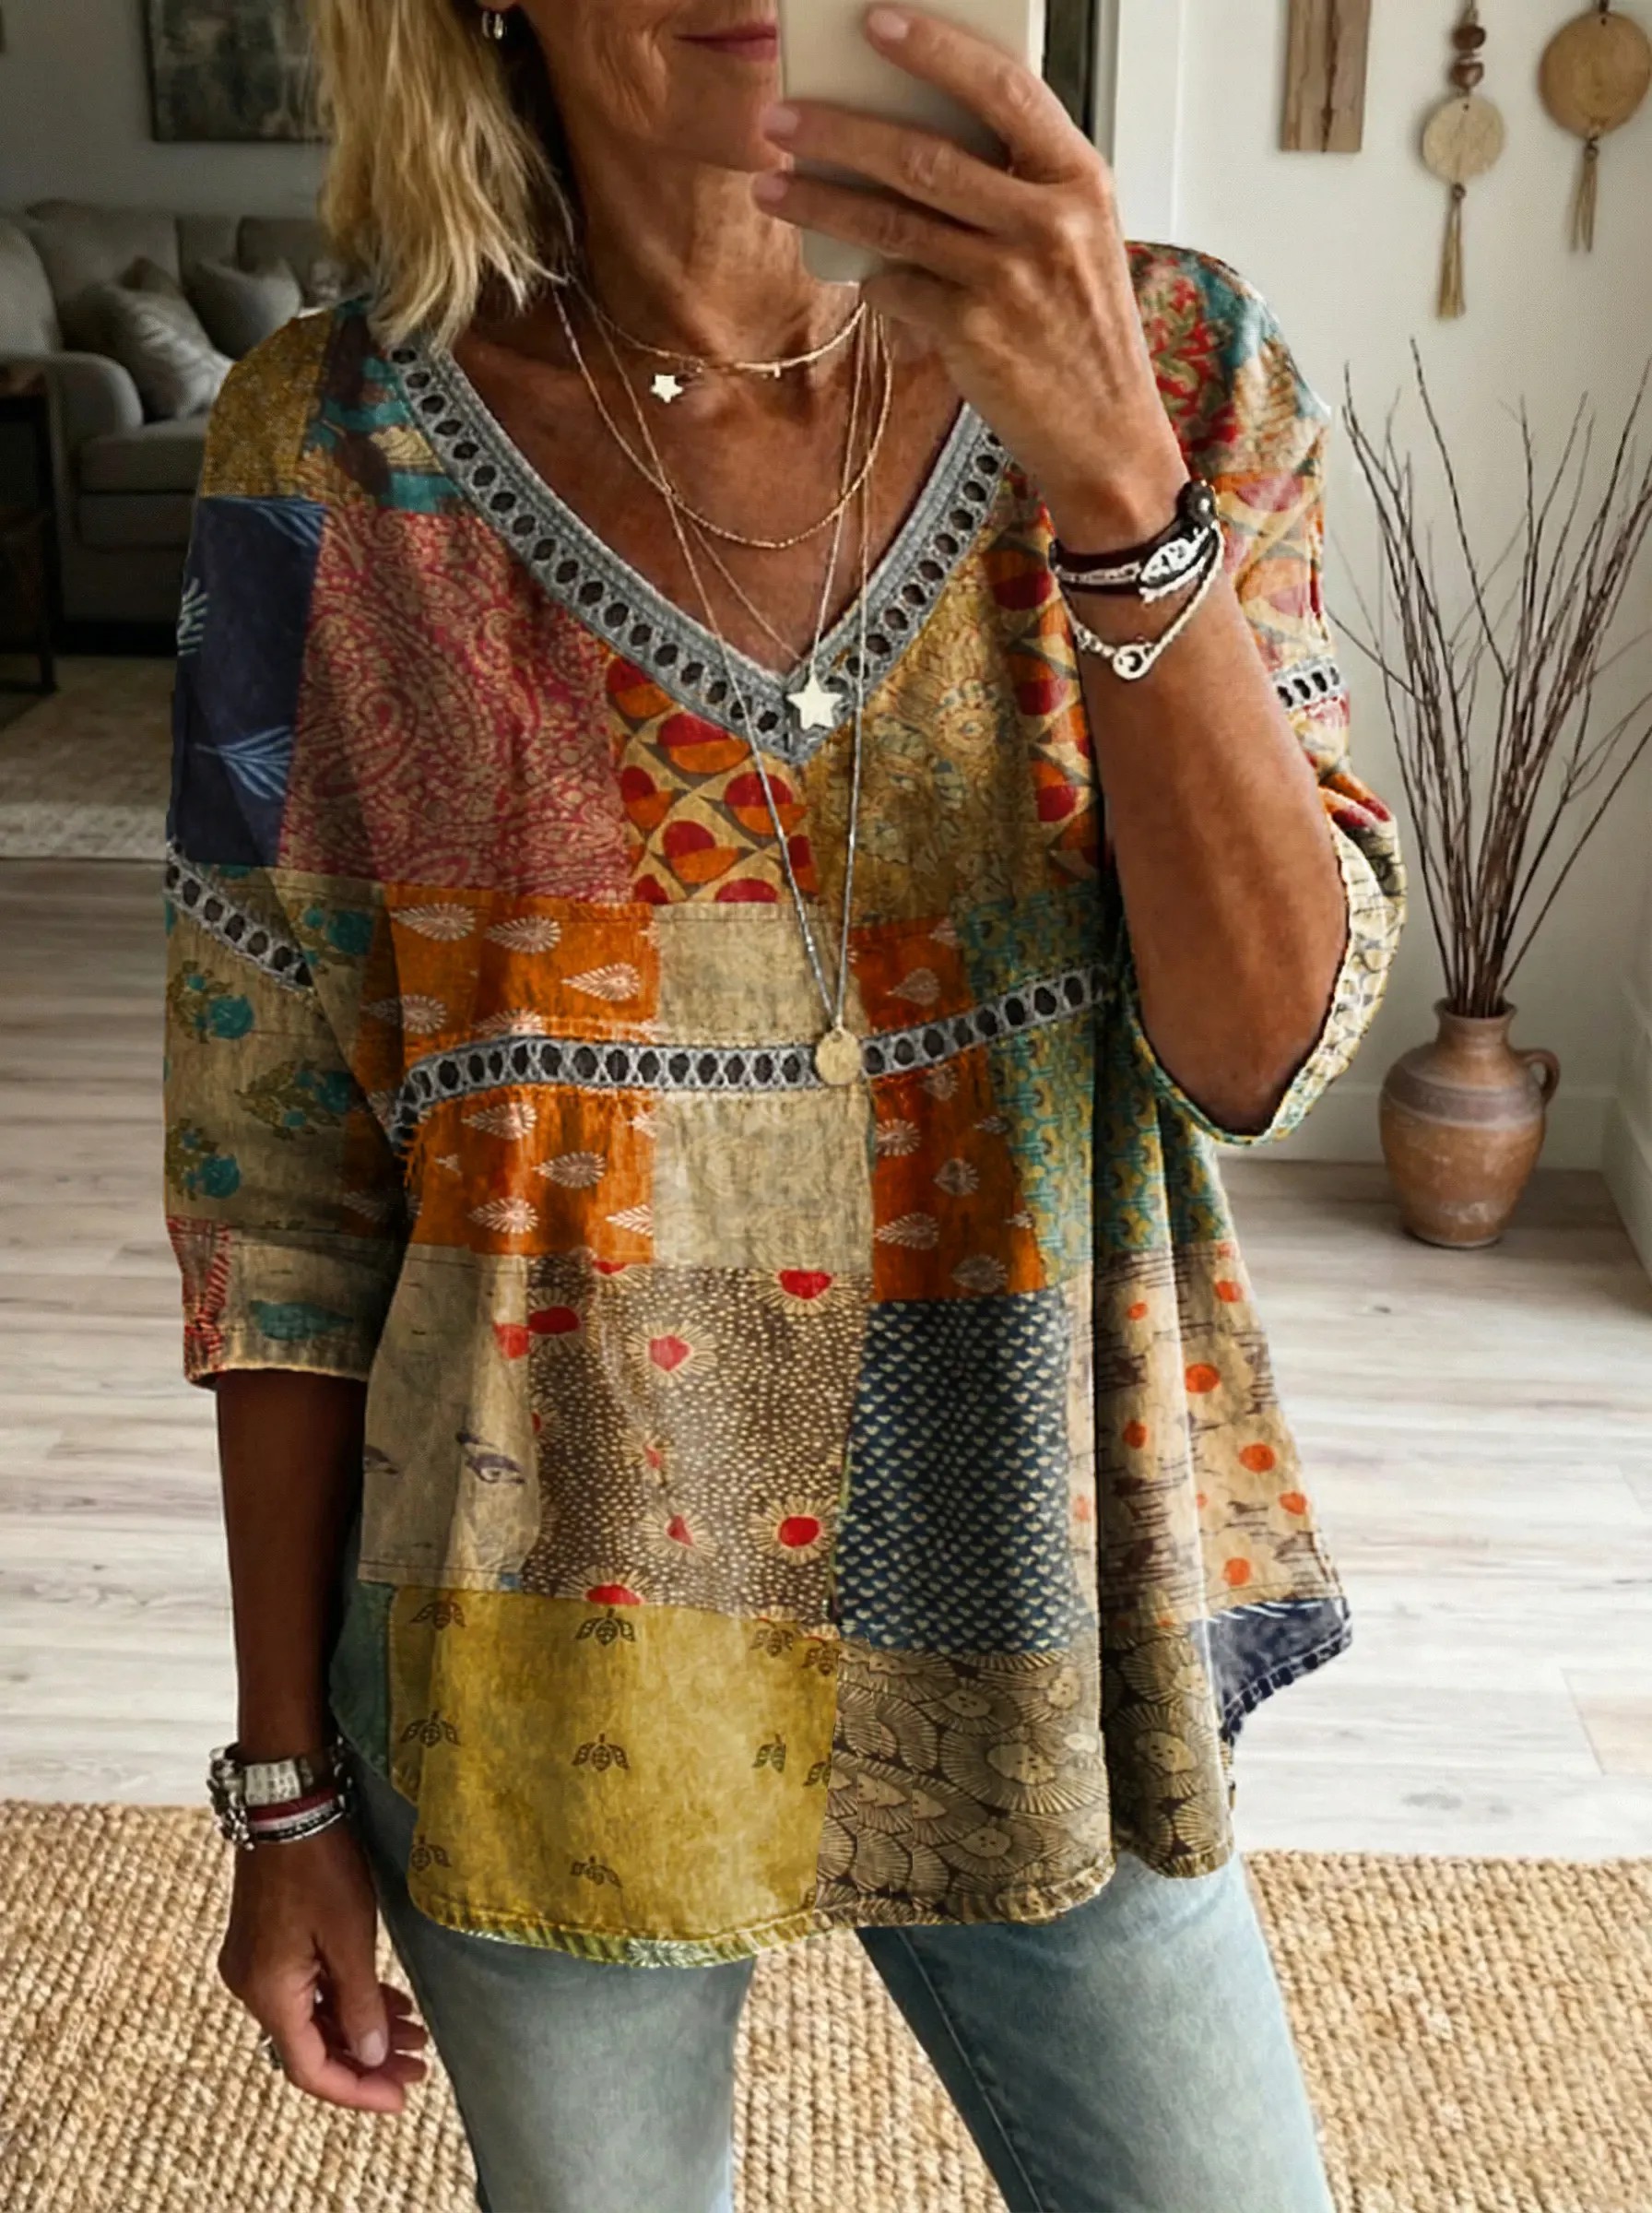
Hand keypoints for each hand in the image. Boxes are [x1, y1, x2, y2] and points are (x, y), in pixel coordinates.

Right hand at [217, 1820, 428, 2113]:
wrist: (285, 1803)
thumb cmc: (319, 1865)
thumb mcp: (350, 1937)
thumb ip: (361, 2003)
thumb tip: (372, 2056)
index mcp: (268, 1994)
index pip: (310, 2068)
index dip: (357, 2089)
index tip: (402, 2098)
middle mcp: (252, 1988)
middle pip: (311, 2046)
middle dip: (367, 2060)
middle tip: (418, 2067)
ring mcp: (256, 1965)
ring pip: (312, 2017)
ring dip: (360, 2028)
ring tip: (414, 2036)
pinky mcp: (267, 1942)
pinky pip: (306, 1989)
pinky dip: (344, 2000)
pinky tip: (387, 2002)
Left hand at [751, 2, 1188, 545]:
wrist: (1108, 434)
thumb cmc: (1082, 329)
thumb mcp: (1076, 237)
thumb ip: (1016, 184)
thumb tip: (911, 134)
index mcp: (1080, 178)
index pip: (1004, 88)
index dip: (935, 48)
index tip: (875, 21)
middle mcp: (1049, 223)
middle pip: (925, 154)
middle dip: (840, 129)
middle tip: (781, 116)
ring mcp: (1010, 280)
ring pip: (893, 221)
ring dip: (821, 198)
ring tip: (771, 183)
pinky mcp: (974, 335)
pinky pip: (897, 287)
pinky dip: (866, 273)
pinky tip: (844, 263)